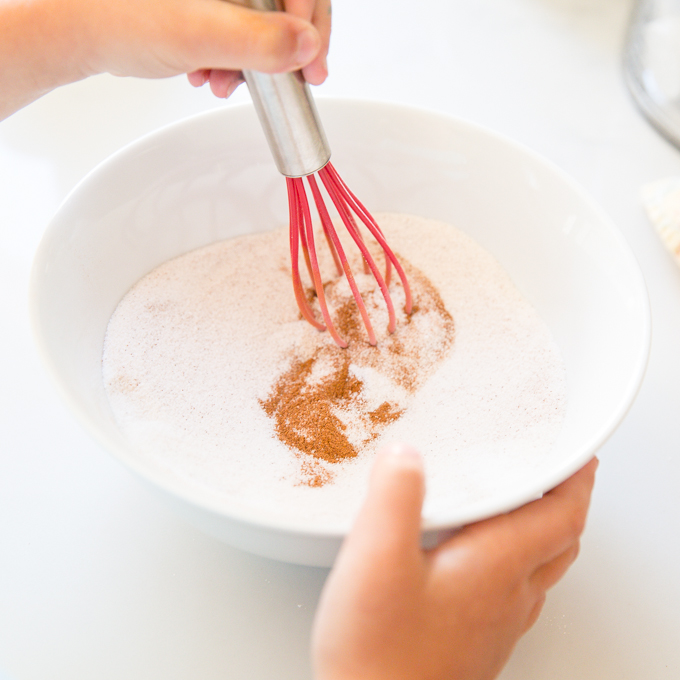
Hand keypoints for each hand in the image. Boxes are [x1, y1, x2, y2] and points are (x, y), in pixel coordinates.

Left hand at [0, 0, 329, 118]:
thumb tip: (306, 46)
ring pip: (267, 21)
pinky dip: (236, 59)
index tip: (313, 63)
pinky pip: (244, 30)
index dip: (314, 22)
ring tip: (225, 82)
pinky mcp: (213, 5)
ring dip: (257, 62)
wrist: (83, 30)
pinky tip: (212, 73)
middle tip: (289, 81)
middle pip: (288, 4)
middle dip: (285, 49)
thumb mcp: (197, 32)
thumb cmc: (122, 18)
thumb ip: (256, 40)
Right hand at [312, 444, 597, 679]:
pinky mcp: (472, 643)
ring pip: (538, 571)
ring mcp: (493, 626)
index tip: (579, 456)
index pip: (562, 517)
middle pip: (558, 544)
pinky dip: (512, 563)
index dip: (577, 481)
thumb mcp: (377, 559)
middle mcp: (506, 598)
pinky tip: (475, 563)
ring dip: (540, 533)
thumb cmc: (379, 655)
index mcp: (496, 567)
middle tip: (555, 477)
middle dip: (564, 504)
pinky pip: (511, 593)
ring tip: (519, 509)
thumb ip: (395, 497)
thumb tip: (405, 455)